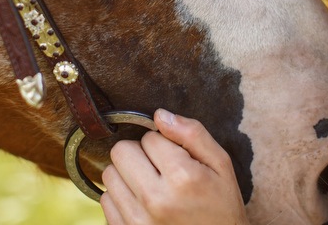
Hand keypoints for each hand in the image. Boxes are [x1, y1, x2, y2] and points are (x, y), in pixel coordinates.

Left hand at [101, 108, 248, 224]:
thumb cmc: (222, 207)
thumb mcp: (221, 165)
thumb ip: (192, 134)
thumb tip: (159, 115)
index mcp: (182, 177)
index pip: (149, 137)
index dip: (163, 143)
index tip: (176, 159)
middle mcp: (156, 199)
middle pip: (121, 151)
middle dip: (139, 153)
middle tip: (159, 169)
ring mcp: (138, 221)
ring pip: (110, 174)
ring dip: (127, 175)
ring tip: (151, 187)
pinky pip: (105, 201)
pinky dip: (121, 198)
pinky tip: (142, 204)